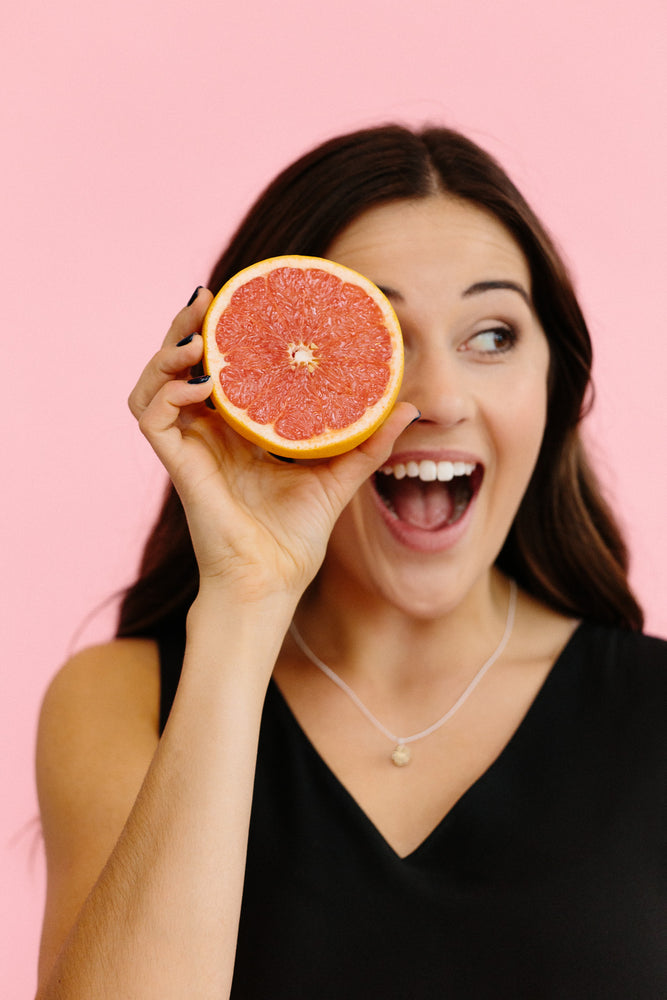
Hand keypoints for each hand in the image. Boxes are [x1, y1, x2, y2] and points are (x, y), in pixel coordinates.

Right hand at [129, 289, 417, 601]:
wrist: (272, 582)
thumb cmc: (295, 537)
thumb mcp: (337, 476)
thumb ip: (368, 442)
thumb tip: (410, 408)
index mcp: (236, 431)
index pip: (218, 369)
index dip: (220, 334)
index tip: (242, 300)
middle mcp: (206, 433)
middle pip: (179, 366)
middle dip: (186, 327)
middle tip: (209, 296)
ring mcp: (188, 447)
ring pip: (153, 383)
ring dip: (167, 351)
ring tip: (195, 331)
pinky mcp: (178, 465)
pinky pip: (153, 417)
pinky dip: (167, 392)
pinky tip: (200, 384)